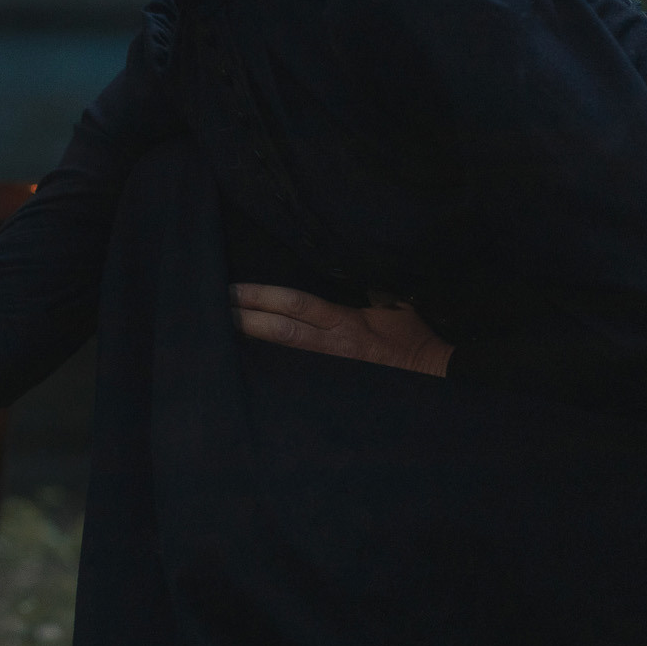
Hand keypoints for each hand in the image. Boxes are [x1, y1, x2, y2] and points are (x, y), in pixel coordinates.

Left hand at [230, 283, 452, 376]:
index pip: (296, 305)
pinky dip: (268, 366)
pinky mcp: (328, 384)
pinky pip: (293, 373)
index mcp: (345, 322)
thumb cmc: (414, 339)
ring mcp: (328, 368)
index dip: (263, 297)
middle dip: (245, 322)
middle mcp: (331, 346)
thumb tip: (347, 260)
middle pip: (280, 332)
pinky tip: (243, 365)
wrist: (434, 378)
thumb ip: (367, 286)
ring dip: (250, 345)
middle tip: (212, 311)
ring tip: (216, 335)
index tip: (234, 290)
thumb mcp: (395, 305)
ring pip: (281, 355)